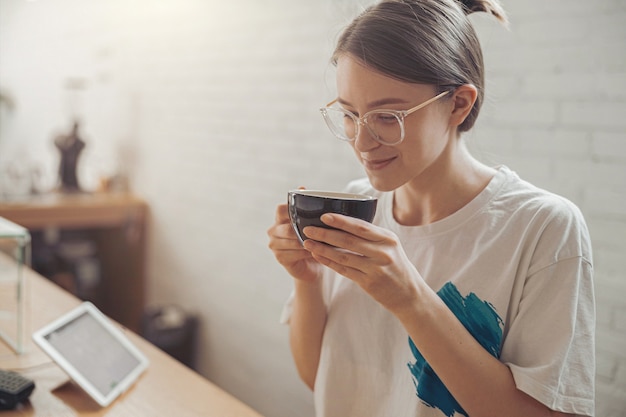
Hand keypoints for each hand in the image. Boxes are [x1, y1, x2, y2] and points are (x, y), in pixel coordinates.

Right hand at [267, 203, 322, 281]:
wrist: (312, 265)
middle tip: (320, 231)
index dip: (292, 210)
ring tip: (322, 242)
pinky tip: (316, 251)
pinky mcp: (280, 258)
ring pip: (292, 242)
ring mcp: (275, 245)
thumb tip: (301, 188)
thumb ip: (306, 208)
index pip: (280, 209)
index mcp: (280, 218)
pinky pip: (294, 254)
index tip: (308, 213)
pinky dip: (306, 252)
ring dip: (308, 242)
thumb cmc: (312, 240)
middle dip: (304, 231)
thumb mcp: (312, 223)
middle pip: (286, 228)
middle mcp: (274, 230)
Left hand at [302, 213, 421, 315]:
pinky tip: (318, 256)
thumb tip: (343, 221)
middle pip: (349, 240)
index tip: (324, 216)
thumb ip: (371, 235)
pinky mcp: (369, 283)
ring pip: (343, 256)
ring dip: (323, 249)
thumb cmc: (396, 266)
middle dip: (325, 234)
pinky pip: (344, 271)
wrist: (409, 294)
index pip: (361, 226)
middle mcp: (383, 252)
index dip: (341, 221)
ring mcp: (376, 269)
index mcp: (388, 238)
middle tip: (308, 229)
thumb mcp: (390, 246)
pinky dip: (329, 263)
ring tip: (307, 243)